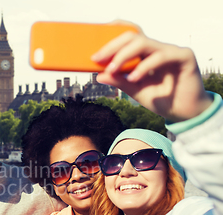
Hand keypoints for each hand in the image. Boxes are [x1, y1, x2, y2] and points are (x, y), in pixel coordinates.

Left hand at [92, 24, 212, 121]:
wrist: (184, 113)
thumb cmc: (161, 99)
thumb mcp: (135, 90)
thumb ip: (119, 81)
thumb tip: (99, 75)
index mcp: (146, 54)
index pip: (129, 37)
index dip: (112, 36)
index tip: (94, 47)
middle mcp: (157, 48)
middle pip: (133, 36)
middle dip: (112, 46)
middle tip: (97, 58)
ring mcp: (171, 50)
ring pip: (144, 43)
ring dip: (124, 55)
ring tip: (112, 69)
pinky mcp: (184, 56)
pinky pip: (161, 56)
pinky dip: (145, 66)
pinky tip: (134, 78)